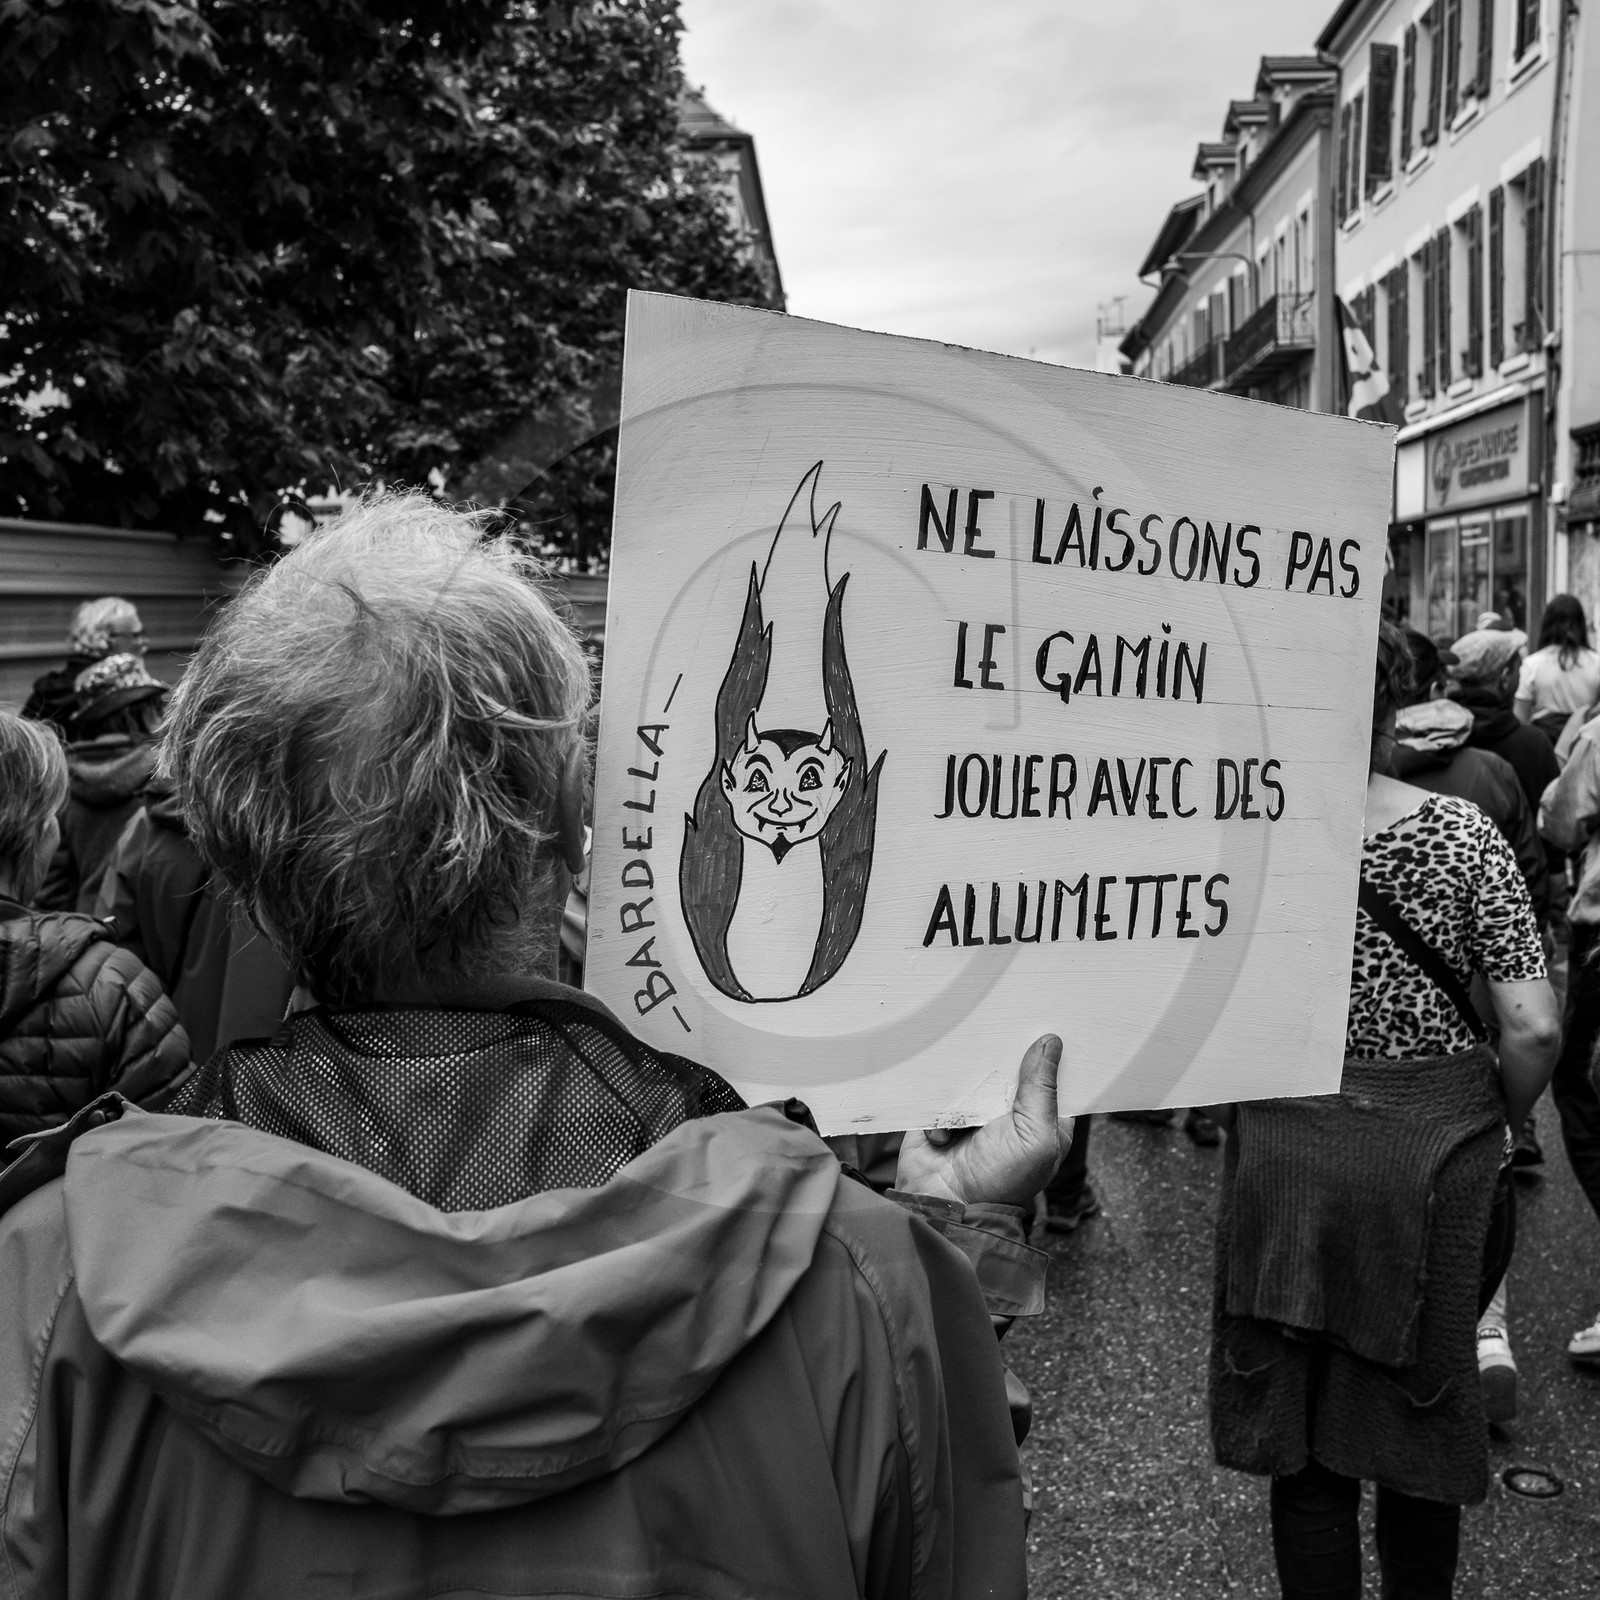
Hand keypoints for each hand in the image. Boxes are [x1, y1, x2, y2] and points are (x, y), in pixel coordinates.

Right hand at [894, 1035, 1071, 1205]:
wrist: (946, 1206)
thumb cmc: (1001, 1181)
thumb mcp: (1035, 1136)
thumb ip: (1042, 1089)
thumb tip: (1050, 1042)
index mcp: (1043, 1120)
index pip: (1052, 1077)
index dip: (1049, 1055)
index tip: (1044, 1023)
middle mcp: (1010, 1114)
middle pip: (1011, 1068)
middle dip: (1003, 1059)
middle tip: (998, 1042)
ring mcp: (976, 1113)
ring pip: (974, 1075)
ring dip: (967, 1086)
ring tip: (967, 1106)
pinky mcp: (944, 1115)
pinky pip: (943, 1091)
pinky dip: (942, 1110)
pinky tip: (946, 1135)